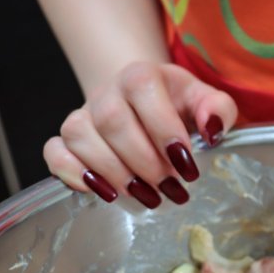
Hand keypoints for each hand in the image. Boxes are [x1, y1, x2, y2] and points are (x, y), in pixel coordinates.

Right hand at [44, 62, 237, 206]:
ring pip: (80, 136)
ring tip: (144, 197)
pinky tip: (102, 192)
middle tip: (171, 189)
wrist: (142, 103)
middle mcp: (107, 91)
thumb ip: (218, 109)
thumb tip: (213, 129)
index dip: (164, 130)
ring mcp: (83, 114)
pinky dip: (73, 173)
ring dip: (113, 172)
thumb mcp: (204, 101)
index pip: (143, 91)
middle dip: (144, 162)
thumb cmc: (177, 106)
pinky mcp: (68, 139)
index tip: (188, 167)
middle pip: (112, 120)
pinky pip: (55, 151)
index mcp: (141, 75)